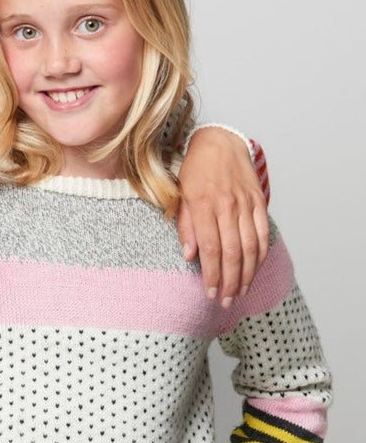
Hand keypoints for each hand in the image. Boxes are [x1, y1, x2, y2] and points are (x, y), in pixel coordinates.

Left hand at [177, 127, 268, 305]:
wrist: (219, 141)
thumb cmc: (194, 169)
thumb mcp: (180, 194)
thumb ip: (185, 225)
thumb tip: (189, 256)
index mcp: (204, 204)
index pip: (211, 249)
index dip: (212, 275)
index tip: (210, 293)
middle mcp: (227, 205)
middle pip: (232, 253)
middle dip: (230, 282)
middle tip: (225, 301)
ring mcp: (245, 204)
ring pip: (250, 247)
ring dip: (246, 274)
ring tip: (239, 292)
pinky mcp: (259, 202)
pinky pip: (263, 234)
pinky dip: (260, 255)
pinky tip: (254, 270)